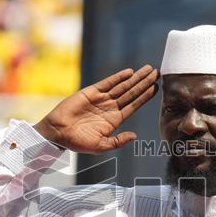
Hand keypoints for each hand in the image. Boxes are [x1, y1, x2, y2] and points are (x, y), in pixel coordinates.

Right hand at [34, 65, 159, 152]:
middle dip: (144, 83)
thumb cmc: (77, 142)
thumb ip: (118, 141)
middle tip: (157, 73)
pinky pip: (108, 83)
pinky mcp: (91, 92)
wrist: (58, 132)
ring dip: (136, 78)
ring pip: (123, 86)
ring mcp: (101, 99)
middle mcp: (110, 107)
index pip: (134, 105)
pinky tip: (130, 72)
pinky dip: (118, 77)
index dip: (145, 96)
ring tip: (148, 70)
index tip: (156, 88)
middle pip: (132, 93)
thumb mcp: (101, 146)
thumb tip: (134, 136)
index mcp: (114, 120)